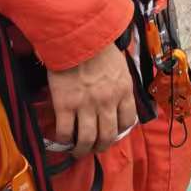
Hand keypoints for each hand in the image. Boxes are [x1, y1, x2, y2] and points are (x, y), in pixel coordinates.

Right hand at [48, 40, 137, 155]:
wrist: (77, 39)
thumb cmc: (99, 49)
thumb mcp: (120, 67)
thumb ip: (120, 85)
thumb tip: (117, 99)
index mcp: (123, 91)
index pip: (128, 121)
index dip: (120, 131)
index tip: (114, 133)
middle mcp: (107, 101)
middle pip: (108, 135)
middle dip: (102, 146)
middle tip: (96, 148)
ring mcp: (86, 105)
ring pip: (87, 139)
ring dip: (83, 149)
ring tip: (78, 151)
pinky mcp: (65, 105)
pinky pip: (65, 131)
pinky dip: (63, 140)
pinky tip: (62, 140)